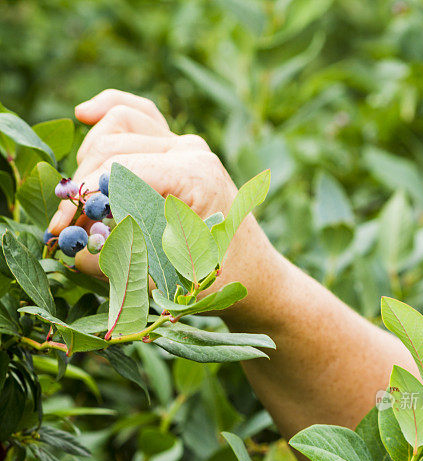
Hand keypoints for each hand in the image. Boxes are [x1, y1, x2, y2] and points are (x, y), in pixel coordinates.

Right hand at [48, 89, 243, 278]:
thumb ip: (122, 260)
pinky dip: (110, 110)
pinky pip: (140, 114)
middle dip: (82, 184)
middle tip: (66, 226)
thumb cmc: (216, 279)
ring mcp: (186, 143)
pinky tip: (84, 114)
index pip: (119, 171)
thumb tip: (74, 248)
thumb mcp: (168, 276)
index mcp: (195, 176)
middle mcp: (191, 150)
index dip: (83, 198)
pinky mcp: (179, 146)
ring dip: (90, 159)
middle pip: (112, 146)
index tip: (60, 230)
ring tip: (82, 202)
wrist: (251, 273)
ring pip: (118, 125)